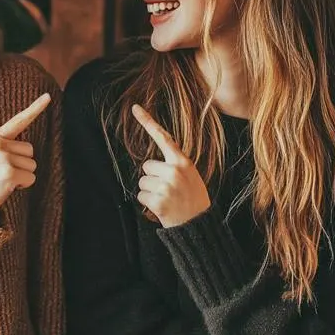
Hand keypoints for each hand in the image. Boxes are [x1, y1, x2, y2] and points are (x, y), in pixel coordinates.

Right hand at [0, 93, 50, 214]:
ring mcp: (2, 158)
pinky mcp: (8, 173)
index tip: (48, 96)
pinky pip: (31, 178)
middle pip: (30, 150)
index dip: (35, 108)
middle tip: (3, 173)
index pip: (18, 121)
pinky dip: (23, 185)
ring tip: (3, 180)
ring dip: (23, 175)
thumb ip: (5, 146)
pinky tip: (7, 187)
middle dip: (22, 164)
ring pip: (32, 165)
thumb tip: (27, 146)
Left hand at [132, 104, 210, 227]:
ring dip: (149, 192)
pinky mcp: (158, 200)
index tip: (135, 108)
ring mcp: (166, 185)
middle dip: (152, 178)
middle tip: (168, 190)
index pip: (163, 137)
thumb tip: (151, 163)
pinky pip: (140, 196)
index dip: (147, 122)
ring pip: (142, 182)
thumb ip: (175, 165)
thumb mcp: (191, 176)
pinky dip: (147, 204)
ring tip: (166, 199)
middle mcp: (174, 170)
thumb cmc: (193, 200)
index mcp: (183, 162)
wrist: (199, 226)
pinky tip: (161, 208)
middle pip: (146, 166)